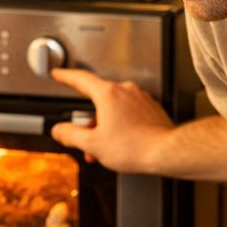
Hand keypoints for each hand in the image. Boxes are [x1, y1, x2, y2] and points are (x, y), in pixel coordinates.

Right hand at [48, 67, 174, 174]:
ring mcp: (141, 98)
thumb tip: (60, 130)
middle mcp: (126, 91)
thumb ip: (71, 135)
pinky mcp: (151, 108)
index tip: (59, 74)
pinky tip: (123, 142)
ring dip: (106, 126)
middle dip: (90, 122)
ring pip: (115, 109)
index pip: (81, 79)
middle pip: (98, 101)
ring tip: (106, 148)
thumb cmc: (134, 147)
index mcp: (108, 94)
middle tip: (86, 140)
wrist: (166, 152)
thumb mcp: (92, 144)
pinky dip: (122, 125)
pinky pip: (129, 112)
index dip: (66, 76)